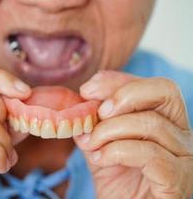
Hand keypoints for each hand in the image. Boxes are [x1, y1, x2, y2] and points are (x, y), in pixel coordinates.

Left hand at [75, 71, 192, 198]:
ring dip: (110, 130)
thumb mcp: (101, 146)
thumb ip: (93, 125)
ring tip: (91, 144)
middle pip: (165, 91)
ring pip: (152, 123)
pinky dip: (118, 151)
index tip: (87, 90)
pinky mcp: (178, 180)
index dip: (117, 81)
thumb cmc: (117, 182)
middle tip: (98, 112)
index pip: (151, 86)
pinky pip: (151, 154)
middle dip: (124, 95)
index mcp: (165, 122)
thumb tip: (80, 106)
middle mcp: (180, 135)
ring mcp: (183, 158)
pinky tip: (100, 159)